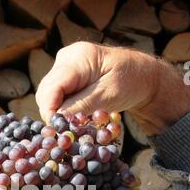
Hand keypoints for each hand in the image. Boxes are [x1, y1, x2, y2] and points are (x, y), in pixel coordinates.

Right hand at [36, 42, 189, 134]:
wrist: (143, 75)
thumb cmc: (130, 82)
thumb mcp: (107, 96)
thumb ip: (81, 106)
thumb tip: (57, 121)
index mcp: (78, 58)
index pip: (51, 89)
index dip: (50, 112)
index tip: (59, 132)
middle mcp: (66, 58)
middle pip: (46, 92)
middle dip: (53, 114)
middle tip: (67, 132)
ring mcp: (65, 65)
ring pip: (48, 95)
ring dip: (57, 112)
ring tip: (73, 125)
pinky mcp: (67, 74)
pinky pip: (56, 94)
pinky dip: (62, 108)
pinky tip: (74, 116)